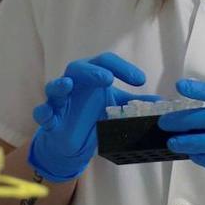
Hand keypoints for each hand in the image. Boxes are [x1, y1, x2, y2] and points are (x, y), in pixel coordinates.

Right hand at [28, 53, 155, 182]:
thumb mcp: (116, 109)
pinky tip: (49, 115)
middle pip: (79, 68)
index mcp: (92, 76)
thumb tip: (162, 103)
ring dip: (60, 85)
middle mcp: (74, 83)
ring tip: (67, 85)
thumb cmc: (92, 116)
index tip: (141, 81)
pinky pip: (42, 112)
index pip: (106, 62)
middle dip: (92, 71)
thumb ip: (135, 104)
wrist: (73, 142)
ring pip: (54, 87)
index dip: (123, 68)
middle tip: (108, 78)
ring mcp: (59, 100)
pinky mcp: (49, 117)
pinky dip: (44, 112)